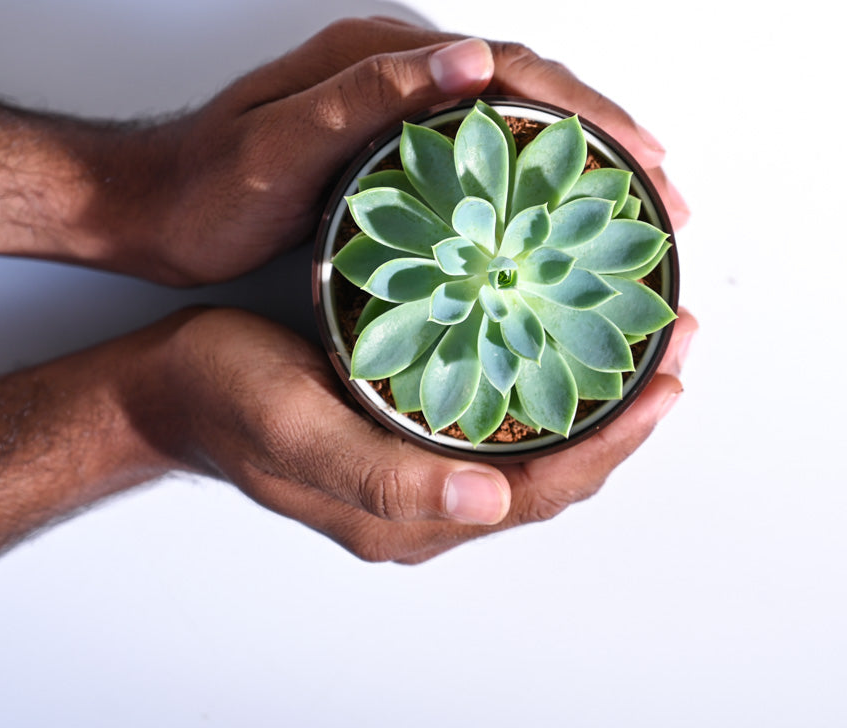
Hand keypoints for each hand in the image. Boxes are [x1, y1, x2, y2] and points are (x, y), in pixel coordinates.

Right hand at [123, 305, 696, 562]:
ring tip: (637, 337)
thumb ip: (386, 476)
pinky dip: (543, 375)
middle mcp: (430, 493)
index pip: (547, 489)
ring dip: (593, 391)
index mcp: (413, 513)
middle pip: (557, 465)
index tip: (669, 381)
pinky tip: (558, 334)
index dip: (617, 442)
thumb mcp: (297, 433)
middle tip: (674, 344)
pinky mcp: (407, 421)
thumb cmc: (226, 403)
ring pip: (534, 436)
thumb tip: (490, 501)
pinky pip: (498, 410)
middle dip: (626, 411)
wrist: (172, 387)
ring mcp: (420, 456)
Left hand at [137, 17, 688, 283]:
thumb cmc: (208, 187)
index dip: (587, 112)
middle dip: (607, 137)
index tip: (645, 157)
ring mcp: (399, 113)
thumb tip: (472, 56)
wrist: (151, 209)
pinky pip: (484, 158)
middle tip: (666, 193)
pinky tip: (559, 219)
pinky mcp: (392, 152)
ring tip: (636, 207)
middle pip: (529, 93)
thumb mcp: (280, 142)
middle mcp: (400, 76)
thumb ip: (368, 94)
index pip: (512, 69)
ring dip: (581, 161)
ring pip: (514, 126)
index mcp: (383, 59)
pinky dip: (534, 182)